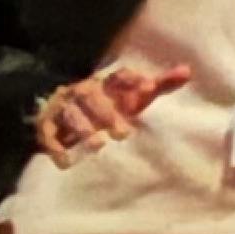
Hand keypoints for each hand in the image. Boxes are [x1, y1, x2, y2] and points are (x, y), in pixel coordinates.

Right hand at [34, 62, 192, 166]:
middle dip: (108, 114)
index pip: (119, 76)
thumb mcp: (133, 96)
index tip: (149, 87)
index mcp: (107, 83)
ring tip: (99, 145)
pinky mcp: (47, 126)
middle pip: (93, 97)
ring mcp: (64, 107)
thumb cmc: (109, 104)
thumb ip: (159, 84)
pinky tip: (65, 162)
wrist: (60, 109)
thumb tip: (187, 71)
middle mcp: (84, 91)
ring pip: (71, 115)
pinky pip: (47, 134)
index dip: (133, 80)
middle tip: (125, 133)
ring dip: (83, 129)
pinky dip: (55, 147)